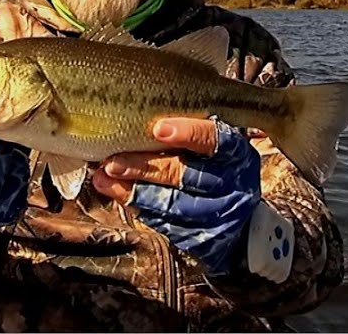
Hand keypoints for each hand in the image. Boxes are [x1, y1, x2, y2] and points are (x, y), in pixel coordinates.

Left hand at [92, 117, 261, 275]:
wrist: (243, 223)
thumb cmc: (220, 168)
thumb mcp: (218, 146)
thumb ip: (193, 130)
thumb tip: (144, 110)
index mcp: (235, 154)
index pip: (215, 141)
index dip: (188, 133)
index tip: (158, 128)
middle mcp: (229, 184)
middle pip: (183, 174)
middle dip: (144, 167)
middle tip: (112, 161)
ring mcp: (215, 214)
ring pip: (169, 203)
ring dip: (132, 190)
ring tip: (104, 178)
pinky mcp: (199, 237)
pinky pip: (164, 223)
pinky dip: (138, 208)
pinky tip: (117, 193)